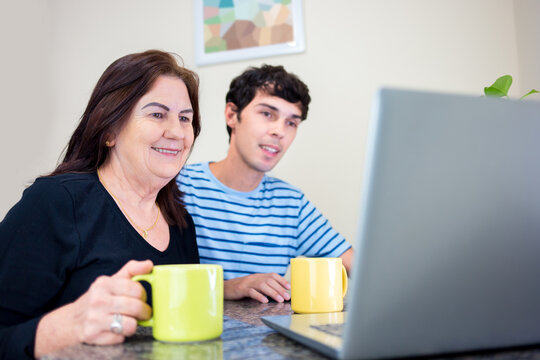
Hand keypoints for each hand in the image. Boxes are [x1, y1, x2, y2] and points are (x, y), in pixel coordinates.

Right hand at [35, 260, 152, 356]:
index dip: (143, 295)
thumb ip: (131, 271)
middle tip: (143, 313)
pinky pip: (120, 338)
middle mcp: (98, 300)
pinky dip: (121, 335)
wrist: (71, 320)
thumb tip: (149, 264)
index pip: (136, 289)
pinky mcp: (93, 335)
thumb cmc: (98, 299)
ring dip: (134, 325)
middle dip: (144, 312)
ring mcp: (94, 318)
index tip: (141, 298)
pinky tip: (114, 330)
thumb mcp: (111, 281)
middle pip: (136, 307)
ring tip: (129, 321)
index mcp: (104, 284)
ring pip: (131, 325)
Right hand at [224, 273, 290, 303]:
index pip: (272, 275)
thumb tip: (277, 293)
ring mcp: (247, 283)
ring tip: (279, 300)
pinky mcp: (240, 289)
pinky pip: (251, 292)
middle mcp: (254, 278)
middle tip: (287, 297)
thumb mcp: (253, 285)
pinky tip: (265, 301)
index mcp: (258, 276)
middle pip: (269, 281)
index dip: (282, 280)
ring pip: (262, 285)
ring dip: (273, 292)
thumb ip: (263, 287)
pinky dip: (259, 296)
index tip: (289, 287)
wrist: (224, 288)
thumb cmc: (240, 289)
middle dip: (280, 289)